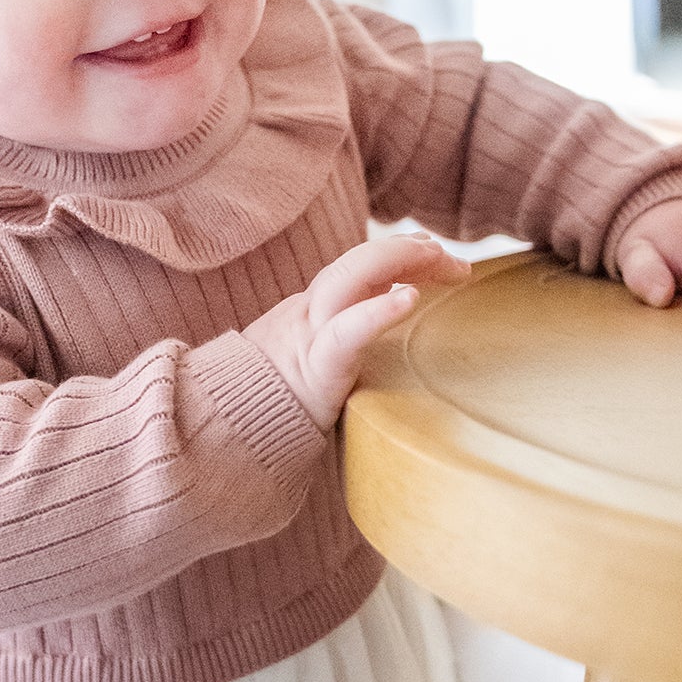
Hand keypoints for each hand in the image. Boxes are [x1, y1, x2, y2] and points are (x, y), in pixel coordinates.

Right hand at [245, 232, 470, 429]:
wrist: (224, 429)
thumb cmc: (274, 403)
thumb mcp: (308, 358)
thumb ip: (340, 336)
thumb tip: (382, 325)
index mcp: (310, 310)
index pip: (358, 265)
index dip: (398, 253)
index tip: (436, 251)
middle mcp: (309, 312)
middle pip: (358, 262)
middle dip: (408, 252)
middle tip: (457, 262)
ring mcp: (308, 336)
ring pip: (349, 280)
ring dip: (399, 262)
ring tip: (443, 262)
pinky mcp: (313, 370)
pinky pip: (344, 334)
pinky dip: (377, 311)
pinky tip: (409, 298)